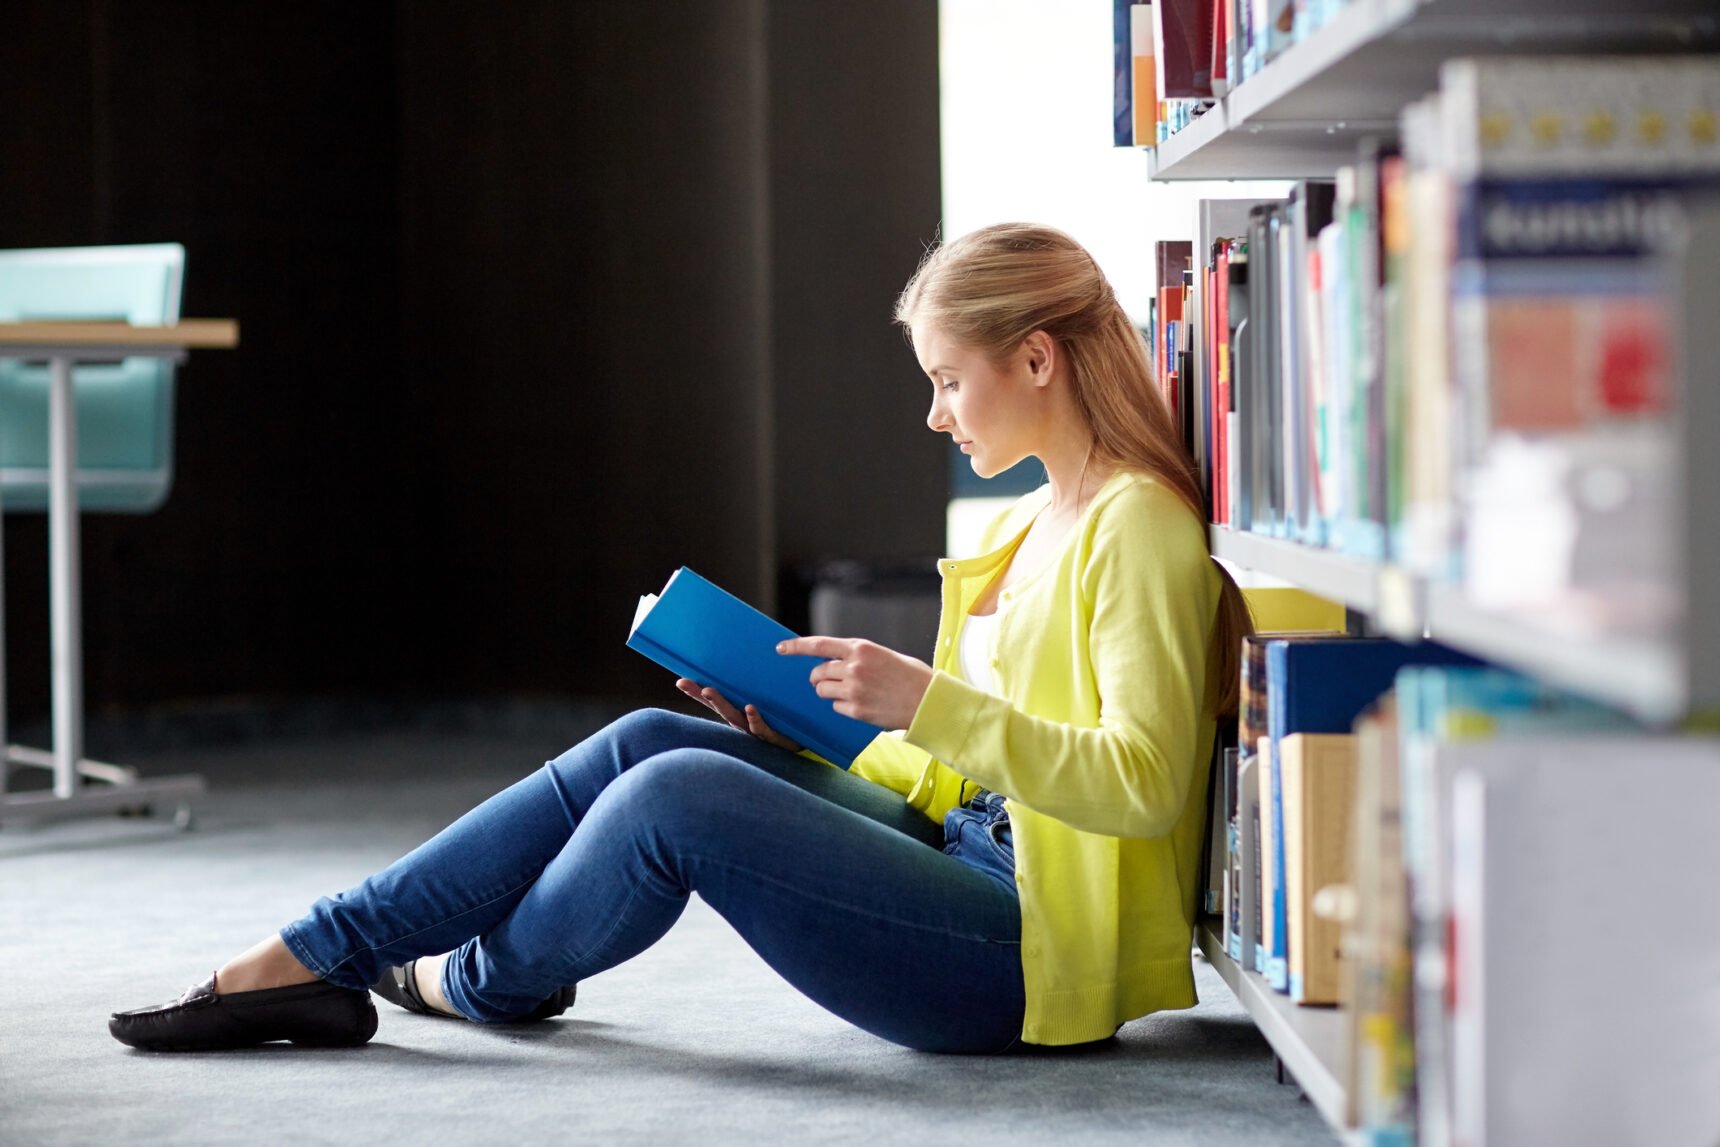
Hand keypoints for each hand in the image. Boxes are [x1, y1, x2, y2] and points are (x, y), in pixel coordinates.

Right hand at [675, 679, 803, 752]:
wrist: (811, 737)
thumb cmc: (786, 715)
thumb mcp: (771, 695)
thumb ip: (759, 679)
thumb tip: (748, 647)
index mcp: (740, 710)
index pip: (713, 701)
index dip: (696, 692)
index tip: (680, 681)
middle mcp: (744, 721)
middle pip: (721, 708)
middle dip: (706, 697)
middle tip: (696, 685)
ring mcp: (757, 730)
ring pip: (736, 718)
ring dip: (722, 705)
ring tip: (710, 691)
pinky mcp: (775, 737)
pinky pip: (762, 728)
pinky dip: (754, 719)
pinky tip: (750, 708)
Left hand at [776, 636, 933, 730]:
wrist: (929, 701)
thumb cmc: (910, 676)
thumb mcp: (883, 655)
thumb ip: (858, 657)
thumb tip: (833, 662)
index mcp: (861, 648)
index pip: (819, 645)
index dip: (796, 646)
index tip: (781, 648)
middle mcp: (854, 667)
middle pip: (817, 672)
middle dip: (819, 677)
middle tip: (828, 680)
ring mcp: (854, 690)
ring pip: (823, 691)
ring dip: (829, 692)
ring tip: (851, 692)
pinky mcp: (857, 710)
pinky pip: (836, 707)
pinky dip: (843, 707)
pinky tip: (862, 704)